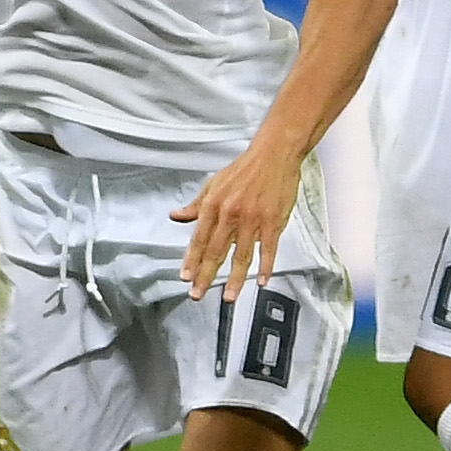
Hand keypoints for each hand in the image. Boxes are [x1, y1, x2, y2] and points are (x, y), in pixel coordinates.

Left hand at [173, 142, 303, 300]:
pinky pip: (268, 249)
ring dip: (235, 279)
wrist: (274, 154)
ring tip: (228, 296)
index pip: (199, 239)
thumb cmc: (245, 169)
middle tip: (198, 294)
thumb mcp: (213, 183)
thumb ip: (195, 205)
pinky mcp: (273, 221)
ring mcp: (253, 219)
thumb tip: (176, 216)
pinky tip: (261, 281)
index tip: (185, 278)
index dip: (191, 260)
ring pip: (241, 255)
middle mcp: (231, 213)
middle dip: (206, 276)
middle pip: (216, 251)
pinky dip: (265, 267)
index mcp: (214, 204)